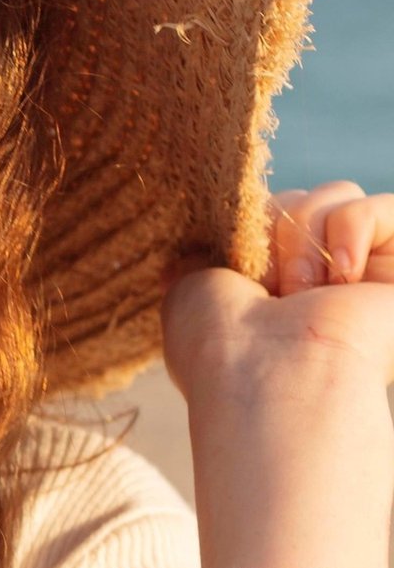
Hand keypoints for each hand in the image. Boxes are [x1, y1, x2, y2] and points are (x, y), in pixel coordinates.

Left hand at [160, 181, 393, 567]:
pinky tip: (342, 276)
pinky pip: (380, 207)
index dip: (246, 224)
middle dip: (274, 229)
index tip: (233, 269)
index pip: (263, 208)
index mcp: (269, 279)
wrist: (269, 374)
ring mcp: (361, 272)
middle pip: (297, 194)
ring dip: (304, 236)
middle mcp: (317, 274)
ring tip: (302, 292)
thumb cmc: (218, 338)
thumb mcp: (191, 278)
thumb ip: (211, 243)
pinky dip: (351, 229)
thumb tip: (216, 218)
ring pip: (337, 193)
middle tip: (271, 288)